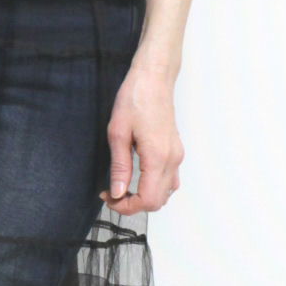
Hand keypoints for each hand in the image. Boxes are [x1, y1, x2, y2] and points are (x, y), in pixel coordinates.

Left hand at [100, 57, 182, 213]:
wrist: (154, 78)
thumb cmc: (136, 98)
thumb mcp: (118, 133)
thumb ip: (120, 167)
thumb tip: (118, 192)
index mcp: (158, 157)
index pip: (147, 200)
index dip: (126, 207)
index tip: (109, 198)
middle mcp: (172, 159)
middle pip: (158, 201)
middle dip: (134, 205)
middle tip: (112, 194)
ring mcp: (176, 155)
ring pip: (166, 193)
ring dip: (145, 197)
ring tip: (123, 187)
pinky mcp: (175, 150)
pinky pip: (170, 180)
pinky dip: (155, 187)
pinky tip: (138, 178)